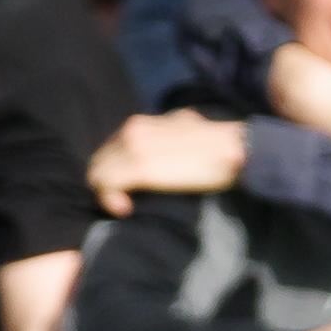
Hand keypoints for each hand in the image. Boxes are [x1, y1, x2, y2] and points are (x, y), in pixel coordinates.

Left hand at [87, 110, 247, 216]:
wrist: (232, 149)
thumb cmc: (216, 145)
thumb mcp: (183, 130)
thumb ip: (164, 135)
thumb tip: (160, 150)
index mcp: (142, 122)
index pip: (111, 148)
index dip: (114, 170)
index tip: (127, 188)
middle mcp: (132, 129)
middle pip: (100, 161)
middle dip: (107, 182)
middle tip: (125, 201)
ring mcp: (134, 146)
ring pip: (98, 173)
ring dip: (107, 193)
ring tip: (125, 205)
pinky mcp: (140, 166)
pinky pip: (106, 184)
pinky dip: (109, 199)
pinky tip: (124, 208)